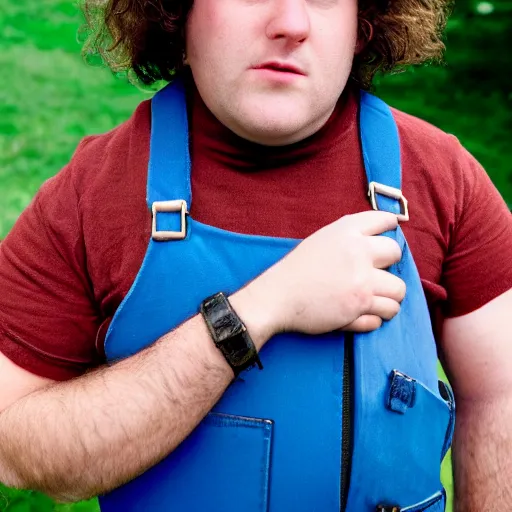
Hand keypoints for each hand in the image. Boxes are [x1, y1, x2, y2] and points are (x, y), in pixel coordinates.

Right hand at [239, 211, 404, 340]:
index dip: (390, 227)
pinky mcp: (359, 309)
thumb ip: (348, 236)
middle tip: (376, 274)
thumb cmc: (295, 269)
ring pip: (398, 291)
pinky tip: (358, 314)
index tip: (388, 235)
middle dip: (390, 265)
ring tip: (372, 300)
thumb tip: (375, 240)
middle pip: (396, 254)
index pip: (385, 220)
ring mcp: (363, 283)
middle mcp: (360, 254)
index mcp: (347, 233)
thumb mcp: (320, 240)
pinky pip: (381, 317)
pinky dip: (372, 318)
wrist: (277, 297)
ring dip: (388, 298)